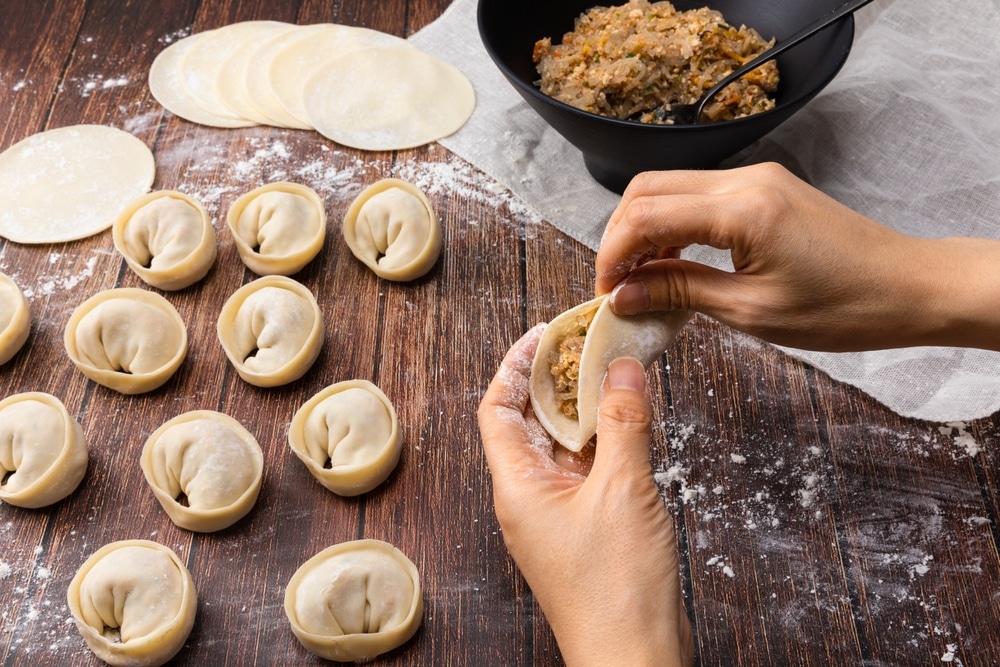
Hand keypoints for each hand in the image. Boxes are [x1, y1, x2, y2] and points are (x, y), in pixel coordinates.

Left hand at [478, 326, 693, 666]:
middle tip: (588, 345)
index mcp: (518, 487)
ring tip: (613, 373)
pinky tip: (630, 422)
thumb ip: (622, 422)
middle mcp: (529, 498)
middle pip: (530, 422)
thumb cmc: (617, 589)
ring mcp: (557, 516)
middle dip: (556, 380)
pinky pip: (586, 471)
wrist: (634, 659)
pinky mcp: (584, 531)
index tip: (545, 333)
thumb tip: (622, 366)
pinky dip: (604, 442)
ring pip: (562, 446)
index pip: (497, 408)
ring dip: (584, 409)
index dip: (516, 365)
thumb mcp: (623, 489)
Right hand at [595, 163, 999, 351]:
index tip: (605, 293)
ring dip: (644, 229)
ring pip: (669, 188)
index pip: (645, 215)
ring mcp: (756, 178)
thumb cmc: (844, 306)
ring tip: (641, 279)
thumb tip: (625, 294)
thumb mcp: (752, 310)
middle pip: (647, 189)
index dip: (612, 254)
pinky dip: (673, 224)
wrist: (908, 287)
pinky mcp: (765, 188)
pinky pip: (699, 195)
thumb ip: (680, 292)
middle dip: (619, 236)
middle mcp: (745, 180)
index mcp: (742, 209)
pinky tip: (673, 262)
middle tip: (616, 285)